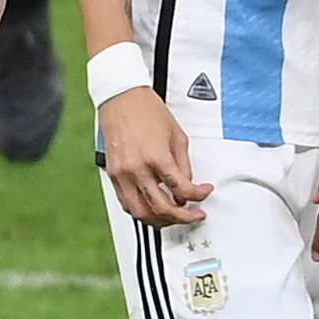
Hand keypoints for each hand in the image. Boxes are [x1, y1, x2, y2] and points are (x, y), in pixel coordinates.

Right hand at [99, 87, 212, 226]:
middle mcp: (138, 169)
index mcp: (157, 157)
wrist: (122, 98)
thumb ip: (183, 164)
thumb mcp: (176, 135)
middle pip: (162, 208)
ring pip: (141, 213)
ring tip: (173, 217)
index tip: (204, 192)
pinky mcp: (113, 175)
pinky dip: (141, 211)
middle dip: (182, 217)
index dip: (198, 195)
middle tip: (193, 215)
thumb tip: (187, 184)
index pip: (182, 190)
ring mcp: (123, 175)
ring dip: (160, 220)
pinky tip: (152, 208)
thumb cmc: (147, 110)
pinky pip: (126, 203)